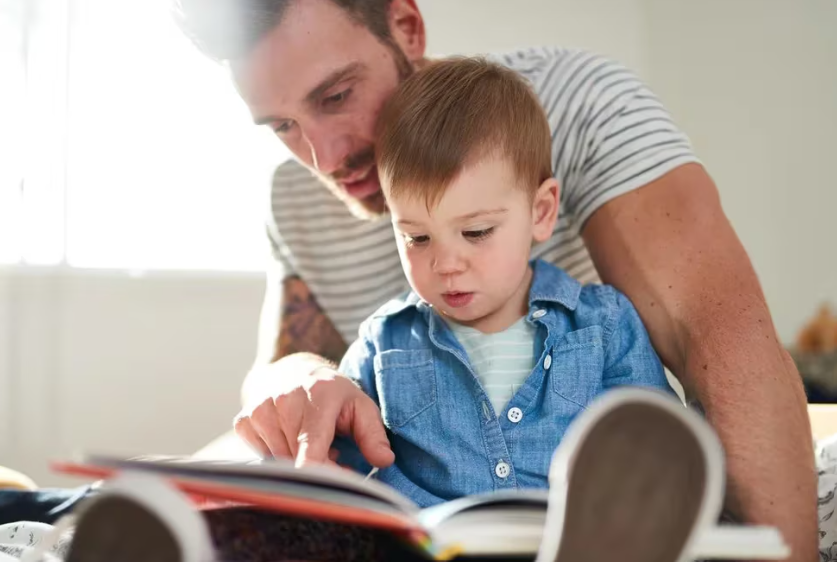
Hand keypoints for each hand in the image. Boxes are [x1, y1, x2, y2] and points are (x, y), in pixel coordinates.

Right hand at [233, 364, 394, 468]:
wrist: (291, 370)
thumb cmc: (331, 393)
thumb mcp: (360, 405)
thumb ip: (373, 434)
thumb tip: (383, 460)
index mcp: (317, 396)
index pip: (311, 450)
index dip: (324, 476)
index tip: (338, 485)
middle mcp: (284, 401)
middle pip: (298, 462)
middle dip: (319, 467)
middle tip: (333, 452)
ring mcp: (260, 410)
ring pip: (280, 463)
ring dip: (298, 461)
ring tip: (312, 441)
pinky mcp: (244, 421)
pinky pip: (262, 457)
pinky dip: (279, 456)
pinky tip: (289, 437)